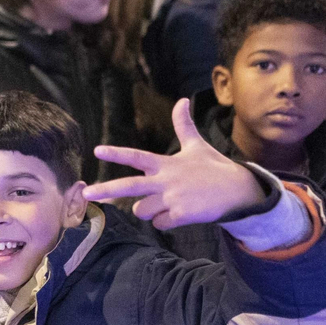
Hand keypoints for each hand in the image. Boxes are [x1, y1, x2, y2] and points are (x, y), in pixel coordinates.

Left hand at [84, 99, 263, 229]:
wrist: (239, 192)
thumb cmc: (214, 168)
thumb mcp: (197, 146)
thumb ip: (184, 126)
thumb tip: (182, 100)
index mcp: (167, 163)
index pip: (137, 156)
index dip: (117, 153)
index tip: (97, 150)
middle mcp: (166, 180)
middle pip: (129, 187)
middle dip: (106, 190)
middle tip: (86, 194)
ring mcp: (173, 199)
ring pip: (142, 211)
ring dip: (150, 210)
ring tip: (169, 202)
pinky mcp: (181, 215)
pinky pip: (159, 224)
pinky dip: (166, 222)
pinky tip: (181, 214)